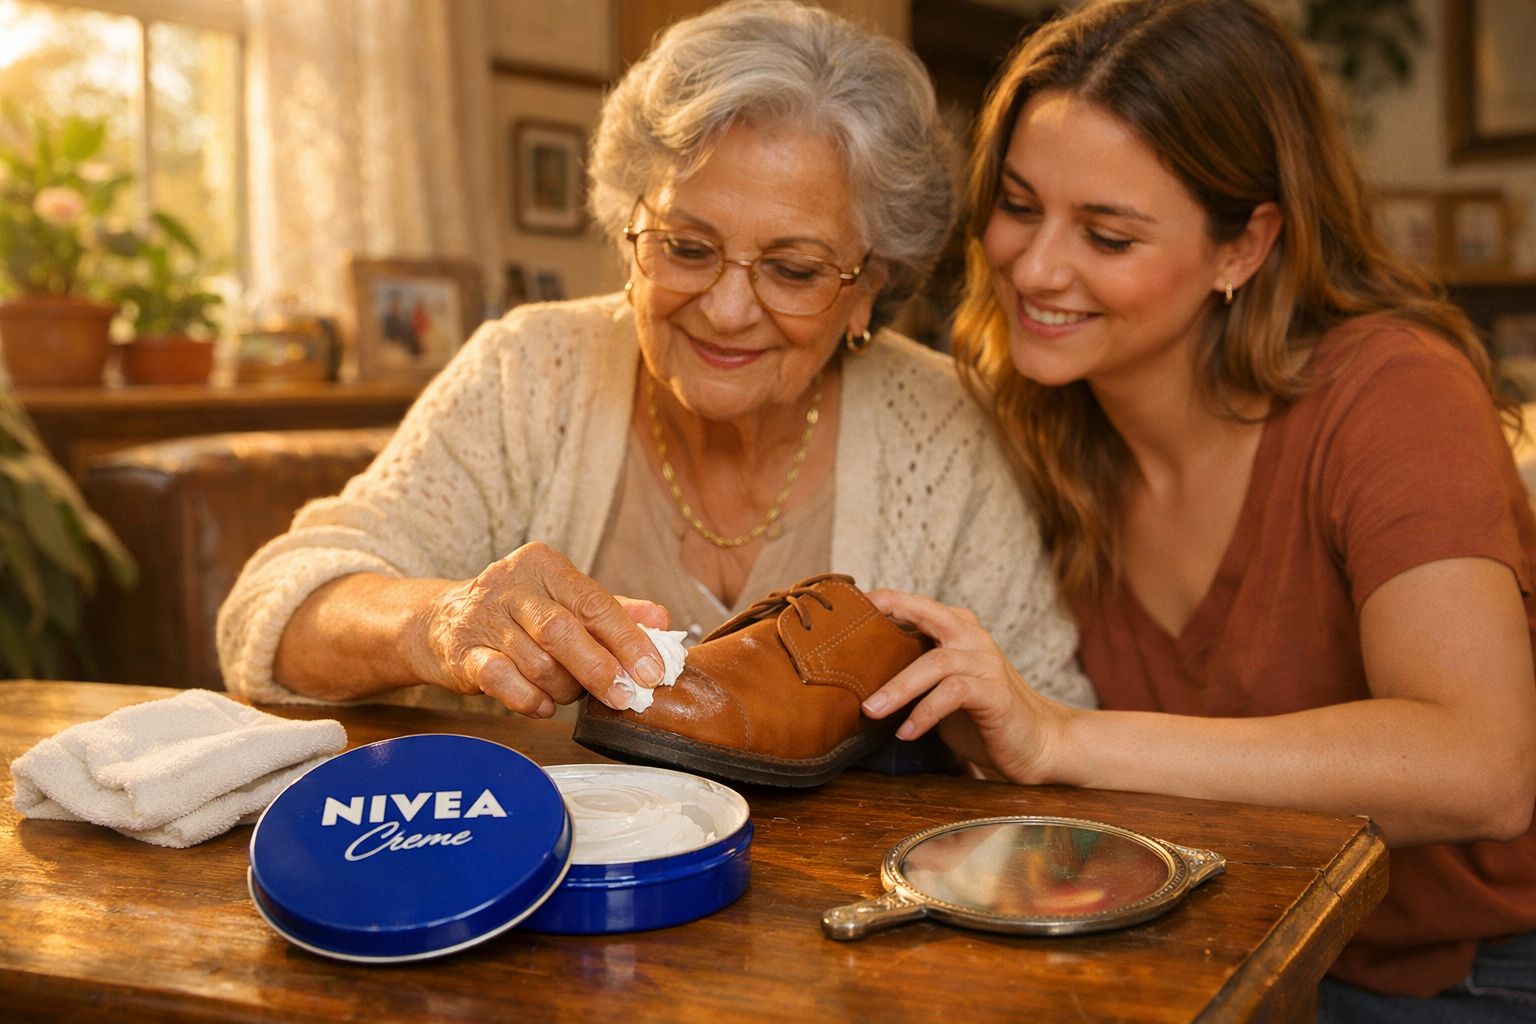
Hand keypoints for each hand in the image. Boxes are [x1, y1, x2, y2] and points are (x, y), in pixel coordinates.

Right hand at [410, 542, 669, 717]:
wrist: (443, 621)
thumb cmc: (521, 612)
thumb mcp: (567, 600)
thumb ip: (614, 610)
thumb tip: (662, 621)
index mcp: (545, 566)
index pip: (594, 602)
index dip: (627, 639)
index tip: (652, 671)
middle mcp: (511, 585)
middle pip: (562, 631)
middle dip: (600, 670)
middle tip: (626, 697)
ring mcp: (483, 618)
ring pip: (536, 663)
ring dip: (564, 688)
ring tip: (572, 694)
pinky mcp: (461, 652)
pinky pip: (503, 682)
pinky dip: (530, 700)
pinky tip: (544, 705)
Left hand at [860, 589, 1068, 783]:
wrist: (1038, 743)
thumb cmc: (981, 717)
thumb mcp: (939, 688)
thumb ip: (911, 673)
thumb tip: (855, 676)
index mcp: (958, 629)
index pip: (916, 605)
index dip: (882, 601)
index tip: (846, 608)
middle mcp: (972, 638)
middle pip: (927, 614)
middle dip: (889, 614)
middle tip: (849, 632)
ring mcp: (986, 663)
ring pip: (935, 662)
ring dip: (898, 687)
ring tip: (870, 710)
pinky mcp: (995, 693)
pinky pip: (954, 694)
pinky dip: (925, 713)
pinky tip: (906, 733)